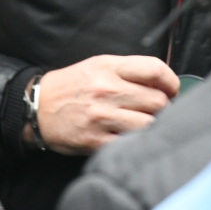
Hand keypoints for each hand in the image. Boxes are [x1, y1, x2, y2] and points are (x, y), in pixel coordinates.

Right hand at [34, 55, 179, 154]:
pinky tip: (132, 137)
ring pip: (149, 124)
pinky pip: (130, 143)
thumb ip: (128, 71)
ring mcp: (102, 116)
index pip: (155, 70)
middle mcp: (107, 90)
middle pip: (158, 101)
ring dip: (153, 126)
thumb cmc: (72, 86)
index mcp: (110, 67)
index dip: (172, 82)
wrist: (37, 107)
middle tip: (159, 111)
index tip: (172, 90)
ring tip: (146, 124)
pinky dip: (136, 142)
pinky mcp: (96, 140)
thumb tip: (162, 83)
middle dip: (165, 108)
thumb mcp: (98, 66)